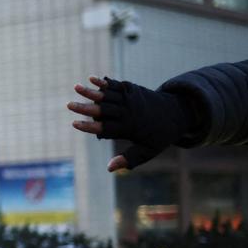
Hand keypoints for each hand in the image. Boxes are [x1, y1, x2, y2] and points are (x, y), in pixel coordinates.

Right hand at [68, 76, 188, 170]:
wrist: (178, 113)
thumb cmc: (159, 136)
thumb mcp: (147, 151)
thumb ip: (128, 160)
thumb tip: (109, 168)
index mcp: (129, 128)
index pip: (106, 128)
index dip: (89, 126)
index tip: (75, 124)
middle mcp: (128, 112)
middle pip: (103, 110)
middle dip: (85, 107)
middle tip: (69, 105)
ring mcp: (130, 99)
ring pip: (108, 96)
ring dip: (91, 92)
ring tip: (76, 87)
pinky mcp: (132, 90)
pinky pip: (116, 86)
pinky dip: (105, 82)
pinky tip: (92, 79)